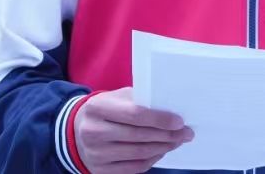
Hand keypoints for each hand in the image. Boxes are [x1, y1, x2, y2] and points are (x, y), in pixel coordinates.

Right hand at [73, 87, 193, 173]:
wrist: (78, 130)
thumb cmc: (105, 109)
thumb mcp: (116, 97)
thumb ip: (139, 100)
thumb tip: (171, 108)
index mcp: (98, 107)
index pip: (135, 114)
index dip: (160, 119)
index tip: (179, 121)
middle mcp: (93, 132)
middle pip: (139, 136)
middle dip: (168, 135)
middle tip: (186, 132)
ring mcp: (95, 154)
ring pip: (139, 154)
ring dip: (163, 148)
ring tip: (177, 141)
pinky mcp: (99, 170)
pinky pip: (134, 168)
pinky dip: (152, 160)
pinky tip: (162, 151)